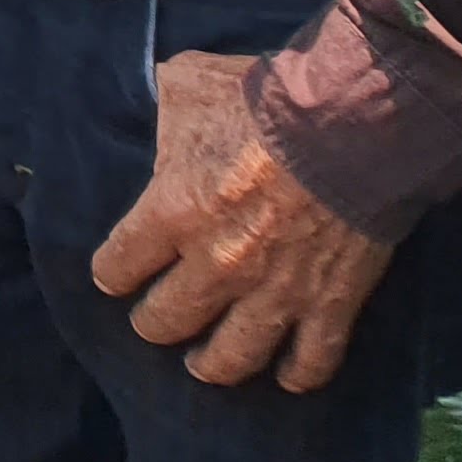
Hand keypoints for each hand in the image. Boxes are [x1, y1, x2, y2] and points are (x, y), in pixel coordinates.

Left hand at [90, 50, 391, 391]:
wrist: (350, 122)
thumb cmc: (261, 98)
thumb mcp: (188, 83)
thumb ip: (164, 105)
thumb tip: (157, 103)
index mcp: (172, 211)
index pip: (119, 264)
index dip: (112, 273)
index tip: (113, 276)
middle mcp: (216, 264)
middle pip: (168, 320)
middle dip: (154, 325)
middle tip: (155, 324)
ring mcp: (274, 291)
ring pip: (232, 355)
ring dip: (213, 365)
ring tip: (202, 366)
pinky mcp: (330, 303)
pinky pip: (312, 359)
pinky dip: (298, 374)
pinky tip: (286, 378)